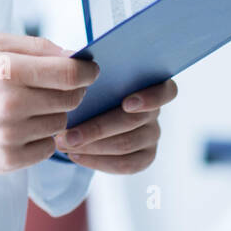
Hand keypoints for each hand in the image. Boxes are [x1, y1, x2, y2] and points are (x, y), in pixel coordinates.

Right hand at [0, 32, 98, 177]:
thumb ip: (36, 47)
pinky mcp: (8, 160)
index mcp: (7, 70)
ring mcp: (10, 135)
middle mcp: (10, 103)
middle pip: (70, 99)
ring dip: (54, 114)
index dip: (88, 72)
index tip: (91, 71)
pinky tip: (23, 128)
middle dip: (71, 92)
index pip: (68, 74)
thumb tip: (74, 55)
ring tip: (32, 107)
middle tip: (57, 88)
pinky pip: (47, 148)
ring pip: (60, 124)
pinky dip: (42, 137)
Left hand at [54, 78, 177, 173]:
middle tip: (67, 134)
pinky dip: (97, 161)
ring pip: (125, 145)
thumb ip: (89, 68)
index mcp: (151, 84)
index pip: (167, 91)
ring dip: (91, 146)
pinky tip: (76, 155)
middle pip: (133, 121)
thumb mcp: (92, 74)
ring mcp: (152, 135)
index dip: (150, 98)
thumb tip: (74, 65)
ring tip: (64, 144)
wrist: (88, 111)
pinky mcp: (145, 157)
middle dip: (97, 129)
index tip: (126, 103)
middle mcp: (155, 112)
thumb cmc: (92, 87)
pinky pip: (125, 165)